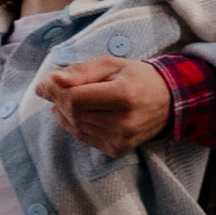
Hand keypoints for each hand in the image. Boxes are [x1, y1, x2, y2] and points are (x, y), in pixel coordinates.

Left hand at [38, 55, 173, 150]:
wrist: (168, 101)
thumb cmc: (138, 77)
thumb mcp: (112, 64)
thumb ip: (82, 71)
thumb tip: (52, 81)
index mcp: (124, 96)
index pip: (75, 98)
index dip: (55, 90)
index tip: (47, 82)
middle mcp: (124, 122)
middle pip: (74, 114)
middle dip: (59, 101)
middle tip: (56, 89)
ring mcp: (121, 140)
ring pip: (76, 128)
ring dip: (65, 113)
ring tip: (68, 99)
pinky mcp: (118, 150)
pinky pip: (85, 138)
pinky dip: (75, 125)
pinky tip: (79, 113)